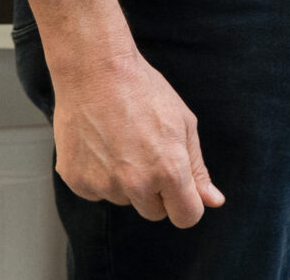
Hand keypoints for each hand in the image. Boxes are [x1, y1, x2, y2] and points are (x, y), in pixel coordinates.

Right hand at [47, 45, 223, 225]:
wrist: (95, 72)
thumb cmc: (144, 92)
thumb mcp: (183, 124)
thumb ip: (197, 168)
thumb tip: (213, 201)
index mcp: (169, 170)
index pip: (186, 217)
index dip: (188, 205)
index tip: (183, 193)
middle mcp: (135, 184)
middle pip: (154, 213)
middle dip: (156, 192)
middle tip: (148, 153)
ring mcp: (103, 184)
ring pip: (124, 201)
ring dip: (126, 182)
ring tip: (122, 142)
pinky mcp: (76, 181)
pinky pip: (97, 192)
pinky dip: (100, 176)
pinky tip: (101, 145)